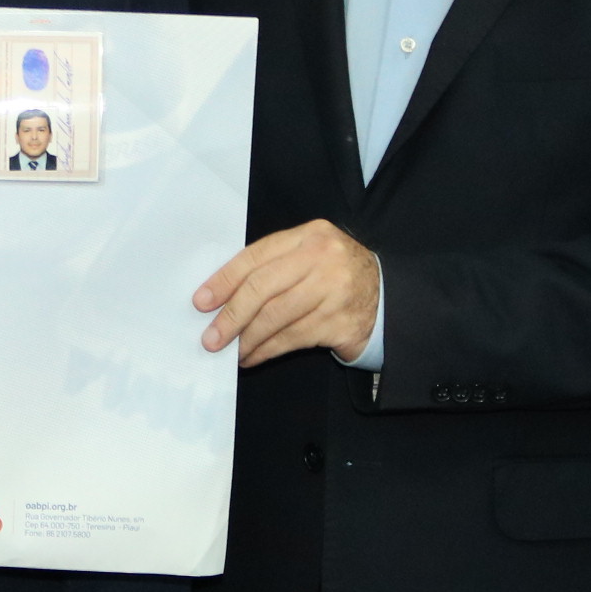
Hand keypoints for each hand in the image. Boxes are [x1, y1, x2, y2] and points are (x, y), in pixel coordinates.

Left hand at [193, 219, 379, 366]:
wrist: (388, 296)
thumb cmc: (334, 276)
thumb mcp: (308, 257)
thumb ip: (272, 267)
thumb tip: (220, 297)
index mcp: (309, 235)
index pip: (256, 256)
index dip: (224, 280)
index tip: (202, 302)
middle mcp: (323, 258)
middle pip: (264, 287)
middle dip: (232, 315)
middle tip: (211, 337)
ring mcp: (335, 291)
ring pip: (277, 317)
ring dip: (247, 339)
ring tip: (230, 351)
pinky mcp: (342, 322)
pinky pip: (293, 339)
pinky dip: (268, 350)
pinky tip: (253, 356)